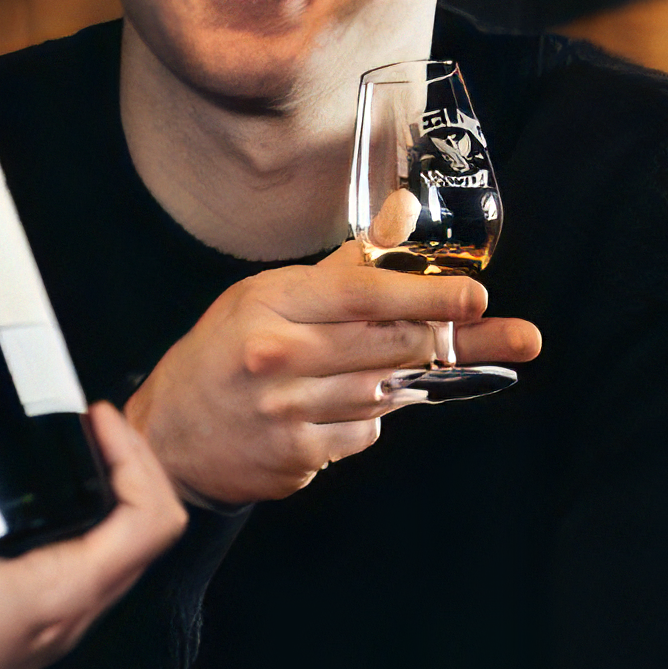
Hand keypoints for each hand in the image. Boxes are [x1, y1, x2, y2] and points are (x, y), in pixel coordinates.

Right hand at [0, 364, 186, 668]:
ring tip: (4, 453)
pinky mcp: (1, 639)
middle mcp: (61, 620)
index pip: (153, 520)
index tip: (92, 417)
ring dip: (59, 499)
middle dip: (106, 467)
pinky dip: (12, 530)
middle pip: (127, 534)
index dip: (136, 456)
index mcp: (60, 596)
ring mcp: (34, 634)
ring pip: (80, 554)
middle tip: (61, 425)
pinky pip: (32, 574)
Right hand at [126, 240, 547, 507]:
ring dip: (401, 381)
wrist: (165, 440)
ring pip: (383, 394)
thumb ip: (345, 264)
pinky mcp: (296, 458)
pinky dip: (364, 422)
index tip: (479, 297)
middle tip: (501, 335)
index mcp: (272, 305)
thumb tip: (404, 211)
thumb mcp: (268, 296)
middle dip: (448, 341)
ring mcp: (287, 412)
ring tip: (389, 370)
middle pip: (388, 346)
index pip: (364, 294)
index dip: (428, 295)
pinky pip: (361, 436)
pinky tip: (336, 409)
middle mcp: (278, 357)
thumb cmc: (222, 354)